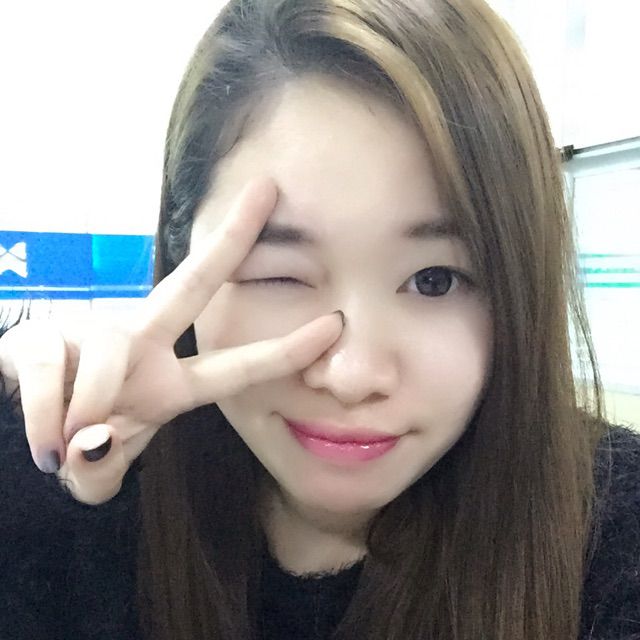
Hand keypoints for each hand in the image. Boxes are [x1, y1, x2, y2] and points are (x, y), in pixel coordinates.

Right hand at [0, 177, 343, 504]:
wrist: (25, 426)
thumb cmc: (71, 439)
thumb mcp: (95, 472)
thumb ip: (101, 473)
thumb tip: (89, 441)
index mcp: (170, 382)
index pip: (237, 365)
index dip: (285, 349)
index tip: (334, 325)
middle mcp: (140, 343)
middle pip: (194, 282)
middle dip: (231, 239)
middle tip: (267, 189)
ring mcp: (93, 332)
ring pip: (113, 351)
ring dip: (92, 405)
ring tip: (63, 449)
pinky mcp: (41, 335)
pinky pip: (50, 371)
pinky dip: (44, 415)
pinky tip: (44, 442)